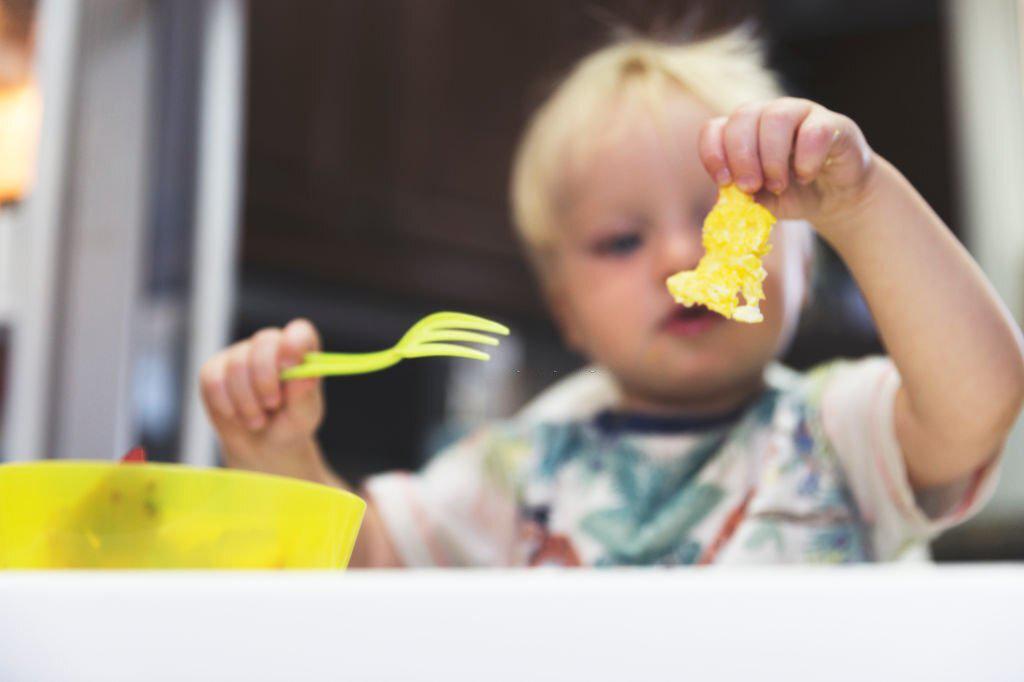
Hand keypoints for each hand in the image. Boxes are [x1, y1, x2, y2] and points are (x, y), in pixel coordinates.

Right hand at [199, 318, 331, 482]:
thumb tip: (302, 373)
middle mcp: (270, 346)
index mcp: (300, 352)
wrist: (262, 447)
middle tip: (272, 405)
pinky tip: (237, 416)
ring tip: (258, 421)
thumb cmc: (289, 424)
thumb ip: (304, 394)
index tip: (289, 365)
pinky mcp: (214, 369)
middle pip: (263, 343)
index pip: (299, 332)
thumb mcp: (303, 416)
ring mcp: (240, 355)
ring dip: (247, 402)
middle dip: (266, 380)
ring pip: (237, 366)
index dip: (294, 343)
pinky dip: (226, 405)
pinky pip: (214, 382)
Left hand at [699, 97, 875, 235]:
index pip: (715, 127)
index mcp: (744, 131)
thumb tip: (725, 197)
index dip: (713, 153)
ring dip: (771, 158)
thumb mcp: (759, 201)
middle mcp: (769, 114)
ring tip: (777, 185)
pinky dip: (806, 159)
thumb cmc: (791, 194)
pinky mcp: (834, 124)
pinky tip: (805, 177)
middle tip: (750, 187)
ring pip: (777, 117)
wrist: (835, 199)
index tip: (724, 183)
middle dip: (742, 156)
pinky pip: (815, 130)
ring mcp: (802, 114)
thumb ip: (740, 197)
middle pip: (744, 115)